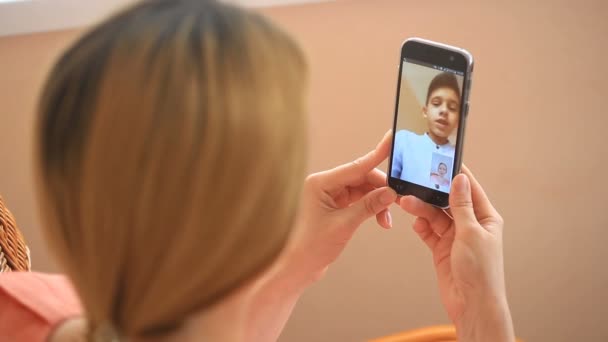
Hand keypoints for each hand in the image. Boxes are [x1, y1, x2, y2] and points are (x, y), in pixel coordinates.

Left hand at [283, 131, 397, 284]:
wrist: (297, 267)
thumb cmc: (311, 247)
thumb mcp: (344, 225)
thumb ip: (369, 206)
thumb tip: (391, 192)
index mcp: (320, 183)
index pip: (355, 166)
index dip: (377, 155)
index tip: (392, 140)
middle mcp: (323, 184)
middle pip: (361, 177)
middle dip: (381, 189)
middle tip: (399, 200)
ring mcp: (329, 194)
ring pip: (363, 189)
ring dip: (378, 201)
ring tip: (387, 219)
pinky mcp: (334, 205)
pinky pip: (359, 199)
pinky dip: (371, 208)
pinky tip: (381, 220)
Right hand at [400, 166, 514, 341]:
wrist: (472, 305)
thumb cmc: (481, 272)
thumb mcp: (471, 233)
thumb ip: (462, 206)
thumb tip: (459, 179)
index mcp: (485, 217)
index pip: (468, 189)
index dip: (455, 174)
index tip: (439, 159)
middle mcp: (470, 224)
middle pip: (446, 201)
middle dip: (430, 194)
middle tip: (412, 184)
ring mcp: (455, 237)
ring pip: (434, 215)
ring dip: (421, 210)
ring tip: (406, 203)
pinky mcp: (441, 249)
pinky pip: (428, 231)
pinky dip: (421, 227)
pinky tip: (416, 224)